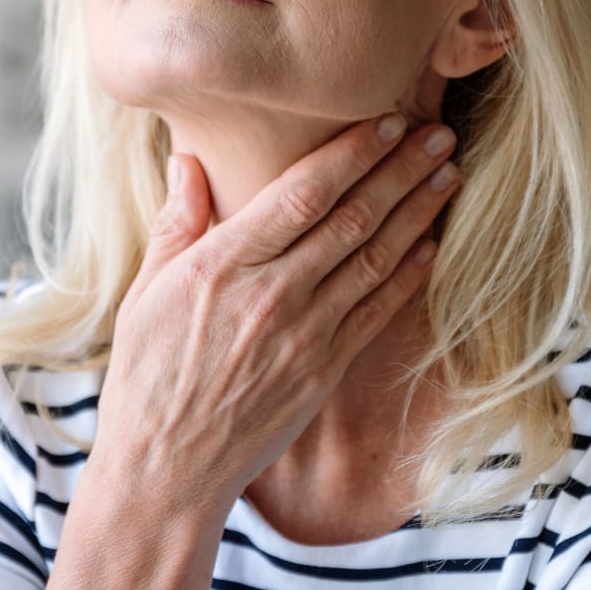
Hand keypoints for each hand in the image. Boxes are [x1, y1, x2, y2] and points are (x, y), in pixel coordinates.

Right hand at [93, 114, 461, 513]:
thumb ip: (176, 224)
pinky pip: (377, 312)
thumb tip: (190, 160)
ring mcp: (304, 336)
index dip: (350, 153)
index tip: (384, 119)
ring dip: (417, 212)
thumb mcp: (143, 293)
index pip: (301, 194)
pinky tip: (429, 243)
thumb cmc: (146, 379)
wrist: (167, 469)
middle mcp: (271, 295)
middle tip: (438, 132)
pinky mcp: (324, 371)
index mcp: (221, 266)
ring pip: (375, 260)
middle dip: (400, 170)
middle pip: (351, 218)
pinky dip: (408, 275)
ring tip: (447, 174)